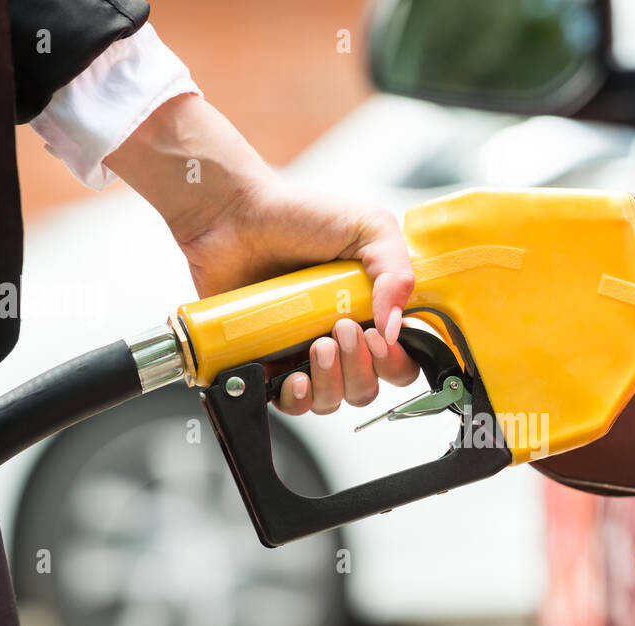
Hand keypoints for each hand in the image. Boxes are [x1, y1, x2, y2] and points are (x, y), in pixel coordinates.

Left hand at [105, 93, 418, 413]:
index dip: (394, 360)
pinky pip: (291, 402)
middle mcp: (340, 337)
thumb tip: (396, 327)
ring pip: (333, 399)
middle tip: (342, 329)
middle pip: (368, 387)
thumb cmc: (297, 215)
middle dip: (361, 367)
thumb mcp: (369, 227)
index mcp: (372, 310)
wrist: (234, 216)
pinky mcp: (269, 362)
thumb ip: (397, 273)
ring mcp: (304, 352)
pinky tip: (296, 376)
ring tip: (317, 345)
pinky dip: (299, 398)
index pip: (399, 359)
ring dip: (332, 381)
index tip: (379, 337)